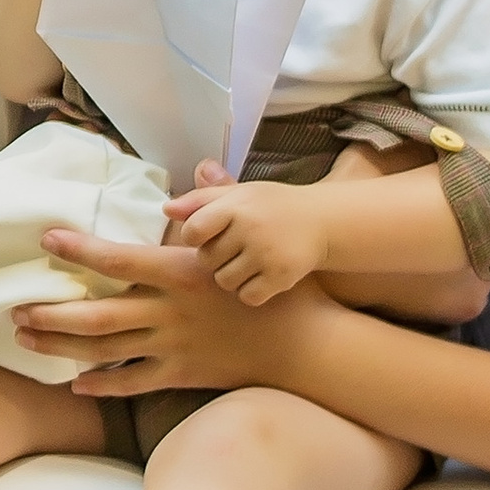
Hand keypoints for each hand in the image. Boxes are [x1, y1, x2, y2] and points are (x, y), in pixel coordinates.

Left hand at [17, 229, 311, 392]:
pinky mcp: (182, 374)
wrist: (306, 345)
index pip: (118, 259)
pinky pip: (132, 384)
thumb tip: (202, 166)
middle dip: (49, 313)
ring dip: (60, 346)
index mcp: (181, 273)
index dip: (78, 249)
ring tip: (26, 338)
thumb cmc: (279, 286)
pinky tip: (75, 383)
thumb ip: (219, 201)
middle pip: (95, 315)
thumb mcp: (250, 238)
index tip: (47, 239)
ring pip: (103, 351)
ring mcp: (173, 347)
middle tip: (16, 308)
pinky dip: (101, 385)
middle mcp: (169, 312)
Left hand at [162, 170, 332, 304]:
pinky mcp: (281, 277)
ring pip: (224, 281)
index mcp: (236, 205)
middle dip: (215, 258)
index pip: (193, 231)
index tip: (208, 236)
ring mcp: (267, 254)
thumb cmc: (272, 207)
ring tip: (248, 263)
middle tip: (234, 250)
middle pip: (206, 260)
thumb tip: (166, 210)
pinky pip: (247, 296)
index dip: (196, 237)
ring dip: (231, 276)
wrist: (323, 221)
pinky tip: (261, 278)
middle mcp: (251, 228)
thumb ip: (202, 200)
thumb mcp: (240, 194)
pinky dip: (251, 292)